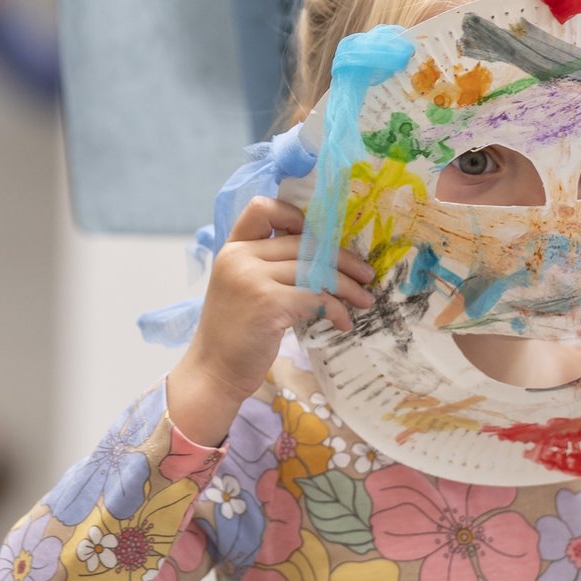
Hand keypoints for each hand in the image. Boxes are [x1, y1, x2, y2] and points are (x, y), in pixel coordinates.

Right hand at [177, 197, 374, 422]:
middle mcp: (240, 257)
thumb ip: (269, 266)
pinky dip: (336, 310)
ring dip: (347, 287)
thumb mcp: (244, 288)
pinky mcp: (267, 303)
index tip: (321, 238)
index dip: (295, 215)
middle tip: (366, 275)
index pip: (262, 208)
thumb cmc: (236, 334)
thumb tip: (325, 257)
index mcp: (233, 248)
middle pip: (304, 242)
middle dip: (343, 260)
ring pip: (316, 270)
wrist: (214, 372)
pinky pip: (316, 297)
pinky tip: (343, 323)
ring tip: (364, 300)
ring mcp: (252, 278)